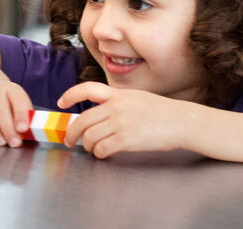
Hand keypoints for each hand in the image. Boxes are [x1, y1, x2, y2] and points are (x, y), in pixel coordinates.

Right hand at [0, 80, 32, 146]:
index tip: (23, 129)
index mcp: (11, 89)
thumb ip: (25, 116)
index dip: (20, 115)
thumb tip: (29, 133)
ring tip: (2, 142)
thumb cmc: (9, 101)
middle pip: (0, 108)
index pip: (17, 100)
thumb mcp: (21, 103)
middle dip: (7, 128)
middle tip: (14, 142)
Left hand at [57, 82, 189, 157]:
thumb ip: (118, 102)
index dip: (71, 95)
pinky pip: (102, 148)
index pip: (87, 89)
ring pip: (89, 136)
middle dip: (72, 132)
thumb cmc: (162, 112)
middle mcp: (116, 107)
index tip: (61, 103)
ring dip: (87, 145)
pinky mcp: (126, 139)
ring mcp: (120, 122)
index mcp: (118, 95)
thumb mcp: (137, 98)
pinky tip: (103, 154)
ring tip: (92, 149)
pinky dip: (99, 153)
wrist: (181, 121)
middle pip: (82, 119)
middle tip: (69, 140)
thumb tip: (101, 113)